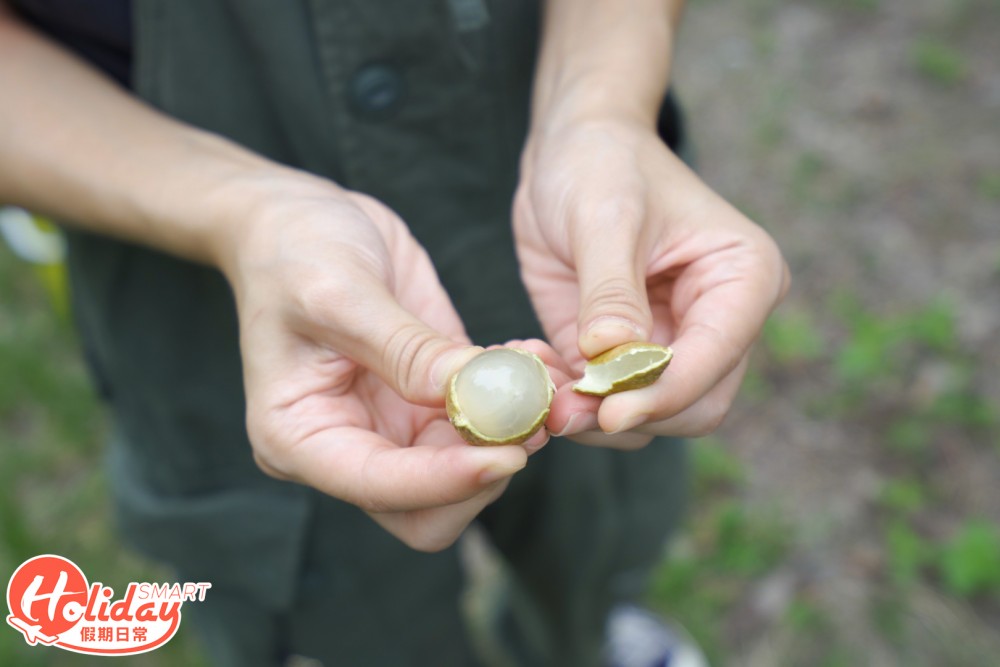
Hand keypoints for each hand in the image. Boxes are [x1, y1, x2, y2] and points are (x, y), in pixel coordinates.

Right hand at [214, 172, 544, 550]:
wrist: (300, 219)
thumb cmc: (294, 251)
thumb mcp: (338, 292)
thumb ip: (402, 348)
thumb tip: (469, 391)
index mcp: (299, 438)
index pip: (379, 488)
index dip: (445, 480)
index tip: (507, 454)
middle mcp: (347, 446)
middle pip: (428, 507)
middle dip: (486, 472)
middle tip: (537, 422)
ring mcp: (392, 426)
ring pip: (466, 468)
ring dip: (513, 435)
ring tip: (547, 384)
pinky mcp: (428, 399)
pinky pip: (483, 422)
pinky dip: (516, 401)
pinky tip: (534, 361)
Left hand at [514, 118, 789, 447]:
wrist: (571, 151)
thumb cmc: (603, 163)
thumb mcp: (605, 217)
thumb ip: (611, 290)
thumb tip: (612, 356)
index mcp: (743, 278)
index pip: (716, 358)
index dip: (665, 392)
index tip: (609, 412)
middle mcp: (719, 320)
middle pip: (691, 406)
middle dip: (626, 413)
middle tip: (558, 409)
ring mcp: (673, 343)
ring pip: (647, 417)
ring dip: (589, 416)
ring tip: (533, 386)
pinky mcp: (624, 356)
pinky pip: (603, 401)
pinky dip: (567, 400)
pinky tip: (528, 369)